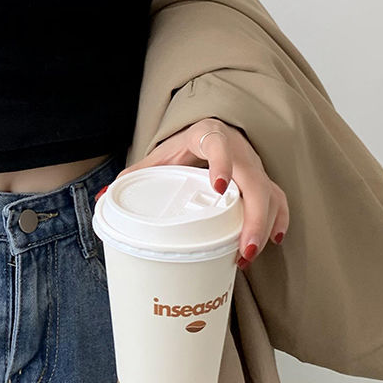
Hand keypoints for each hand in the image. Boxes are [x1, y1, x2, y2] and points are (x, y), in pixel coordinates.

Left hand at [101, 118, 288, 269]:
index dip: (221, 164)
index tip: (218, 186)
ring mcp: (254, 166)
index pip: (218, 145)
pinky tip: (273, 241)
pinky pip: (280, 200)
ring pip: (271, 194)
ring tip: (247, 255)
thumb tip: (102, 198)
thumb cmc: (183, 146)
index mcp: (207, 136)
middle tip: (242, 249)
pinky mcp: (265, 180)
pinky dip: (279, 220)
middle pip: (254, 181)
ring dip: (264, 226)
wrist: (211, 128)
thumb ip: (135, 175)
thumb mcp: (160, 155)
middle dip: (252, 217)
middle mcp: (238, 150)